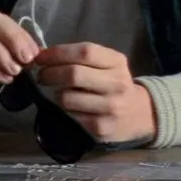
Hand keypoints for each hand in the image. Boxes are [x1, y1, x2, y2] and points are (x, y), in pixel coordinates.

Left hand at [33, 43, 156, 143]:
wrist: (140, 114)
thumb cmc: (114, 83)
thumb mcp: (108, 64)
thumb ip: (81, 57)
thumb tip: (44, 56)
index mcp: (117, 62)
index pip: (84, 52)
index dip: (58, 53)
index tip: (40, 57)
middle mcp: (117, 83)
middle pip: (74, 74)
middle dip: (50, 74)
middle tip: (42, 76)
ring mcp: (111, 107)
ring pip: (68, 98)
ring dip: (57, 94)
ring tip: (60, 92)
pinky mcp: (102, 127)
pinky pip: (72, 116)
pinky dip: (65, 110)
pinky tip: (71, 107)